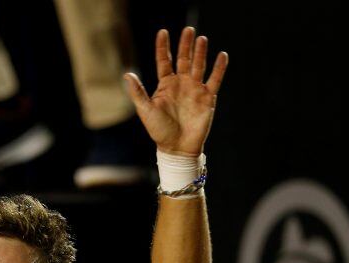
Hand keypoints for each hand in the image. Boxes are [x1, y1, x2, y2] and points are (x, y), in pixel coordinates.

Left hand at [125, 27, 227, 156]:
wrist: (177, 147)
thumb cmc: (159, 131)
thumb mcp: (145, 110)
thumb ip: (138, 92)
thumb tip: (126, 74)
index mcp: (165, 85)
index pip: (164, 61)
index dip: (163, 47)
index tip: (163, 32)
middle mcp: (181, 84)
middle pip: (183, 59)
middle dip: (186, 45)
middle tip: (188, 30)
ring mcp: (195, 89)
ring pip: (199, 66)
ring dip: (200, 52)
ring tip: (201, 39)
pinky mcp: (207, 97)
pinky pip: (215, 79)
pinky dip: (219, 68)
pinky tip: (222, 55)